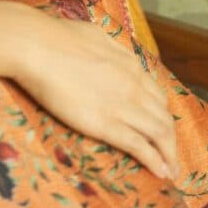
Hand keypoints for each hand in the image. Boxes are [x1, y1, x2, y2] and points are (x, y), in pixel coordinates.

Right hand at [12, 14, 178, 179]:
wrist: (36, 45)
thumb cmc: (56, 36)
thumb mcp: (95, 35)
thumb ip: (111, 48)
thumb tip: (113, 53)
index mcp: (130, 65)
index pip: (157, 96)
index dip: (162, 115)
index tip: (160, 128)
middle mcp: (133, 86)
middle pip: (164, 117)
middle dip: (170, 139)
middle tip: (169, 155)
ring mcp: (122, 105)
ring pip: (160, 134)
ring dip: (169, 154)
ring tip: (171, 169)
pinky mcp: (105, 124)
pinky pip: (140, 146)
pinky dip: (155, 161)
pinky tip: (161, 173)